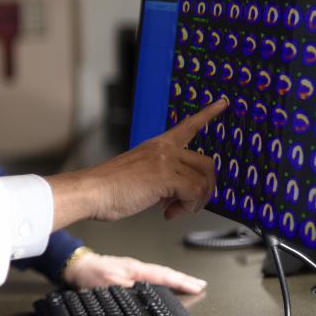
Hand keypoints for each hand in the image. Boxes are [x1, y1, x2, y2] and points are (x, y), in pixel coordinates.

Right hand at [47, 98, 225, 228]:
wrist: (91, 191)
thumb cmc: (108, 188)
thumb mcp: (139, 175)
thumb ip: (162, 179)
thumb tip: (178, 196)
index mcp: (157, 146)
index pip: (187, 126)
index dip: (208, 114)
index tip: (223, 103)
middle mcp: (163, 149)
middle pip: (207, 163)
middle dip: (205, 188)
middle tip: (190, 203)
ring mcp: (165, 161)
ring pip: (203, 181)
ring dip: (195, 202)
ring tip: (176, 209)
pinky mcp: (165, 176)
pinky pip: (194, 193)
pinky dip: (186, 208)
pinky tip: (169, 212)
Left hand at [62, 251, 206, 294]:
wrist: (75, 267)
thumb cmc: (89, 274)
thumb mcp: (109, 283)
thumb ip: (128, 288)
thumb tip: (144, 293)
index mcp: (136, 269)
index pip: (164, 275)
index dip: (182, 281)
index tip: (198, 286)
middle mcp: (136, 268)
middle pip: (166, 274)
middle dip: (185, 280)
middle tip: (201, 285)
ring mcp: (132, 271)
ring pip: (159, 275)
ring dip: (175, 280)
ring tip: (189, 285)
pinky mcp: (127, 275)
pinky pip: (151, 277)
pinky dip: (163, 280)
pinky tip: (165, 284)